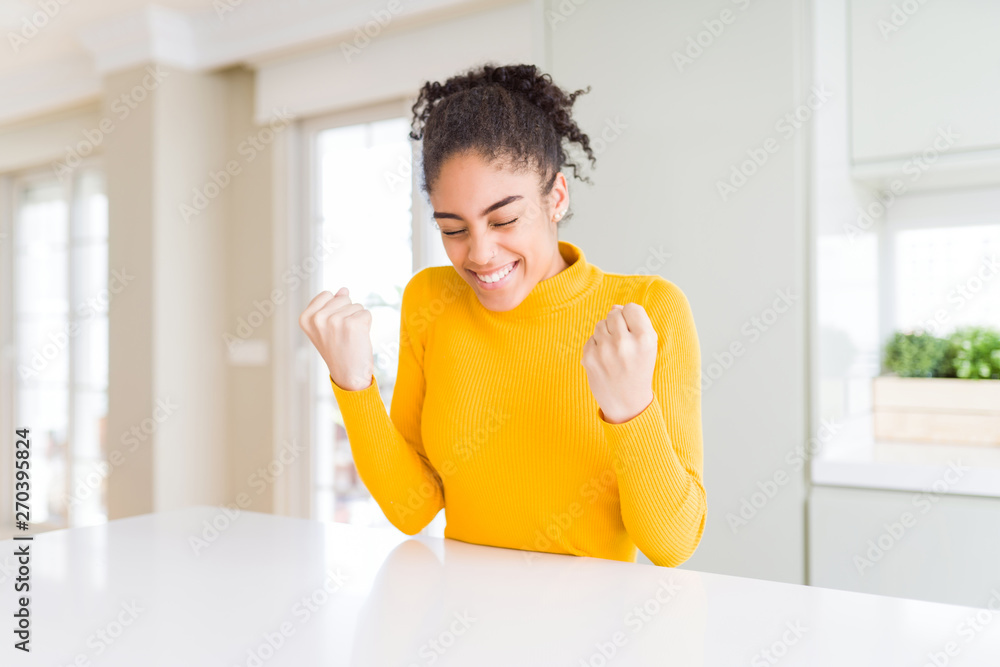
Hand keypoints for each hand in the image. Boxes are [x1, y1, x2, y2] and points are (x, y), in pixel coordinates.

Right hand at [299, 287, 374, 390]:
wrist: (349, 375)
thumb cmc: (338, 350)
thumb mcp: (327, 327)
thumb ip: (332, 306)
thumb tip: (343, 290)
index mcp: (306, 318)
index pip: (327, 294)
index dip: (335, 309)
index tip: (332, 328)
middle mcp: (318, 319)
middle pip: (344, 298)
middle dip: (347, 313)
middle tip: (343, 335)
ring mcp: (335, 321)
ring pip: (357, 306)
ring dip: (357, 320)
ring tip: (350, 338)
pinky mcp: (353, 325)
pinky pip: (366, 313)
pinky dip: (367, 325)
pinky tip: (358, 339)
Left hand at [581, 303, 657, 423]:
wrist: (627, 403)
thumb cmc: (639, 369)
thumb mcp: (649, 346)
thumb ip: (636, 321)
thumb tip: (614, 306)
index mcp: (645, 339)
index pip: (632, 308)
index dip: (631, 317)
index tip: (633, 331)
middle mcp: (624, 343)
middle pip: (614, 313)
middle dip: (618, 324)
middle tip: (623, 343)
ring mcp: (605, 350)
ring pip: (601, 324)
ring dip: (607, 334)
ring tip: (615, 352)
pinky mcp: (589, 357)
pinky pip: (591, 338)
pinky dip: (597, 346)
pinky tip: (606, 360)